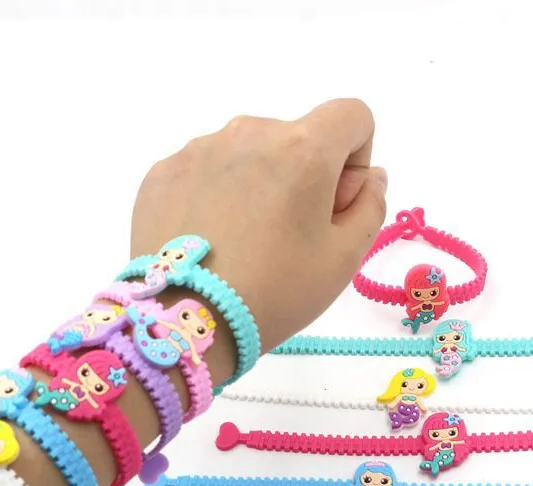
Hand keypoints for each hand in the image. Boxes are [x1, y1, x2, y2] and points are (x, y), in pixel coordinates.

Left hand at [131, 99, 386, 357]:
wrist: (186, 323)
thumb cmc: (276, 292)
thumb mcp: (343, 259)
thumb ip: (370, 205)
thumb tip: (369, 176)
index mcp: (302, 147)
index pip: (351, 116)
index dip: (353, 161)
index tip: (333, 206)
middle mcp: (248, 132)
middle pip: (295, 139)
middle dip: (302, 177)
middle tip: (286, 239)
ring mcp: (198, 150)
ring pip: (247, 155)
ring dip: (256, 186)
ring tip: (241, 245)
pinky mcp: (161, 173)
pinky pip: (204, 172)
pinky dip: (214, 197)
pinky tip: (208, 242)